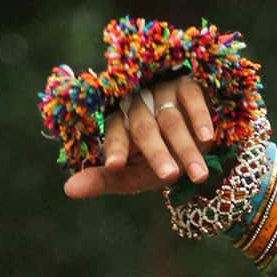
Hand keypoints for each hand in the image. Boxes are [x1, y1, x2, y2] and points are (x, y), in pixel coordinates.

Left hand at [64, 77, 214, 198]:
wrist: (193, 142)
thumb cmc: (158, 161)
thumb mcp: (133, 176)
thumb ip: (105, 181)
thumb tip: (68, 190)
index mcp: (119, 123)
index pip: (114, 133)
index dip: (115, 148)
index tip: (115, 166)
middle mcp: (137, 105)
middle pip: (144, 128)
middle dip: (157, 153)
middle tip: (169, 176)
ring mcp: (162, 93)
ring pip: (171, 120)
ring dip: (186, 148)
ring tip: (199, 175)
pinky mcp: (187, 86)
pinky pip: (192, 98)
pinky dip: (199, 118)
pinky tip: (207, 137)